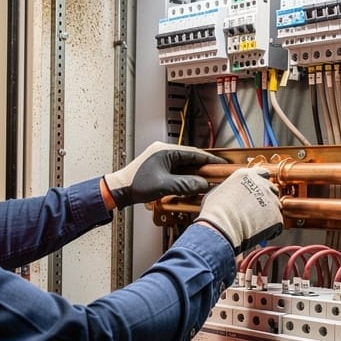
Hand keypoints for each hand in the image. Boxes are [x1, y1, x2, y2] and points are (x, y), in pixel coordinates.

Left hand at [104, 142, 223, 206]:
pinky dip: (185, 175)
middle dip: (204, 166)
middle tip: (216, 173)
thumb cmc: (135, 184)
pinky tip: (190, 183)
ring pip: (184, 164)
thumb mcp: (165, 186)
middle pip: (190, 157)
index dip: (209, 159)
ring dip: (194, 172)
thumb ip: (186, 184)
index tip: (220, 164)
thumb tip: (203, 184)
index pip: (194, 153)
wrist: (119, 189)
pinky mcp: (157, 166)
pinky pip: (177, 169)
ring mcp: (160, 158)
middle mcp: (163, 151)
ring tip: (205, 179)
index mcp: (165, 151)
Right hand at [195, 167, 283, 253]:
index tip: (258, 191)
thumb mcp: (217, 192)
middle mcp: (262, 184)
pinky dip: (272, 229)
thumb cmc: (215, 211)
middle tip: (256, 209)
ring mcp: (271, 200)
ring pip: (276, 206)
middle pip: (272, 189)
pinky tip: (260, 232)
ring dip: (269, 214)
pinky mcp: (277, 217)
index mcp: (247, 175)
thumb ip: (230, 188)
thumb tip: (229, 192)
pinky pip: (278, 223)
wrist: (222, 227)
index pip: (263, 173)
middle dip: (266, 198)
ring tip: (256, 223)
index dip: (261, 183)